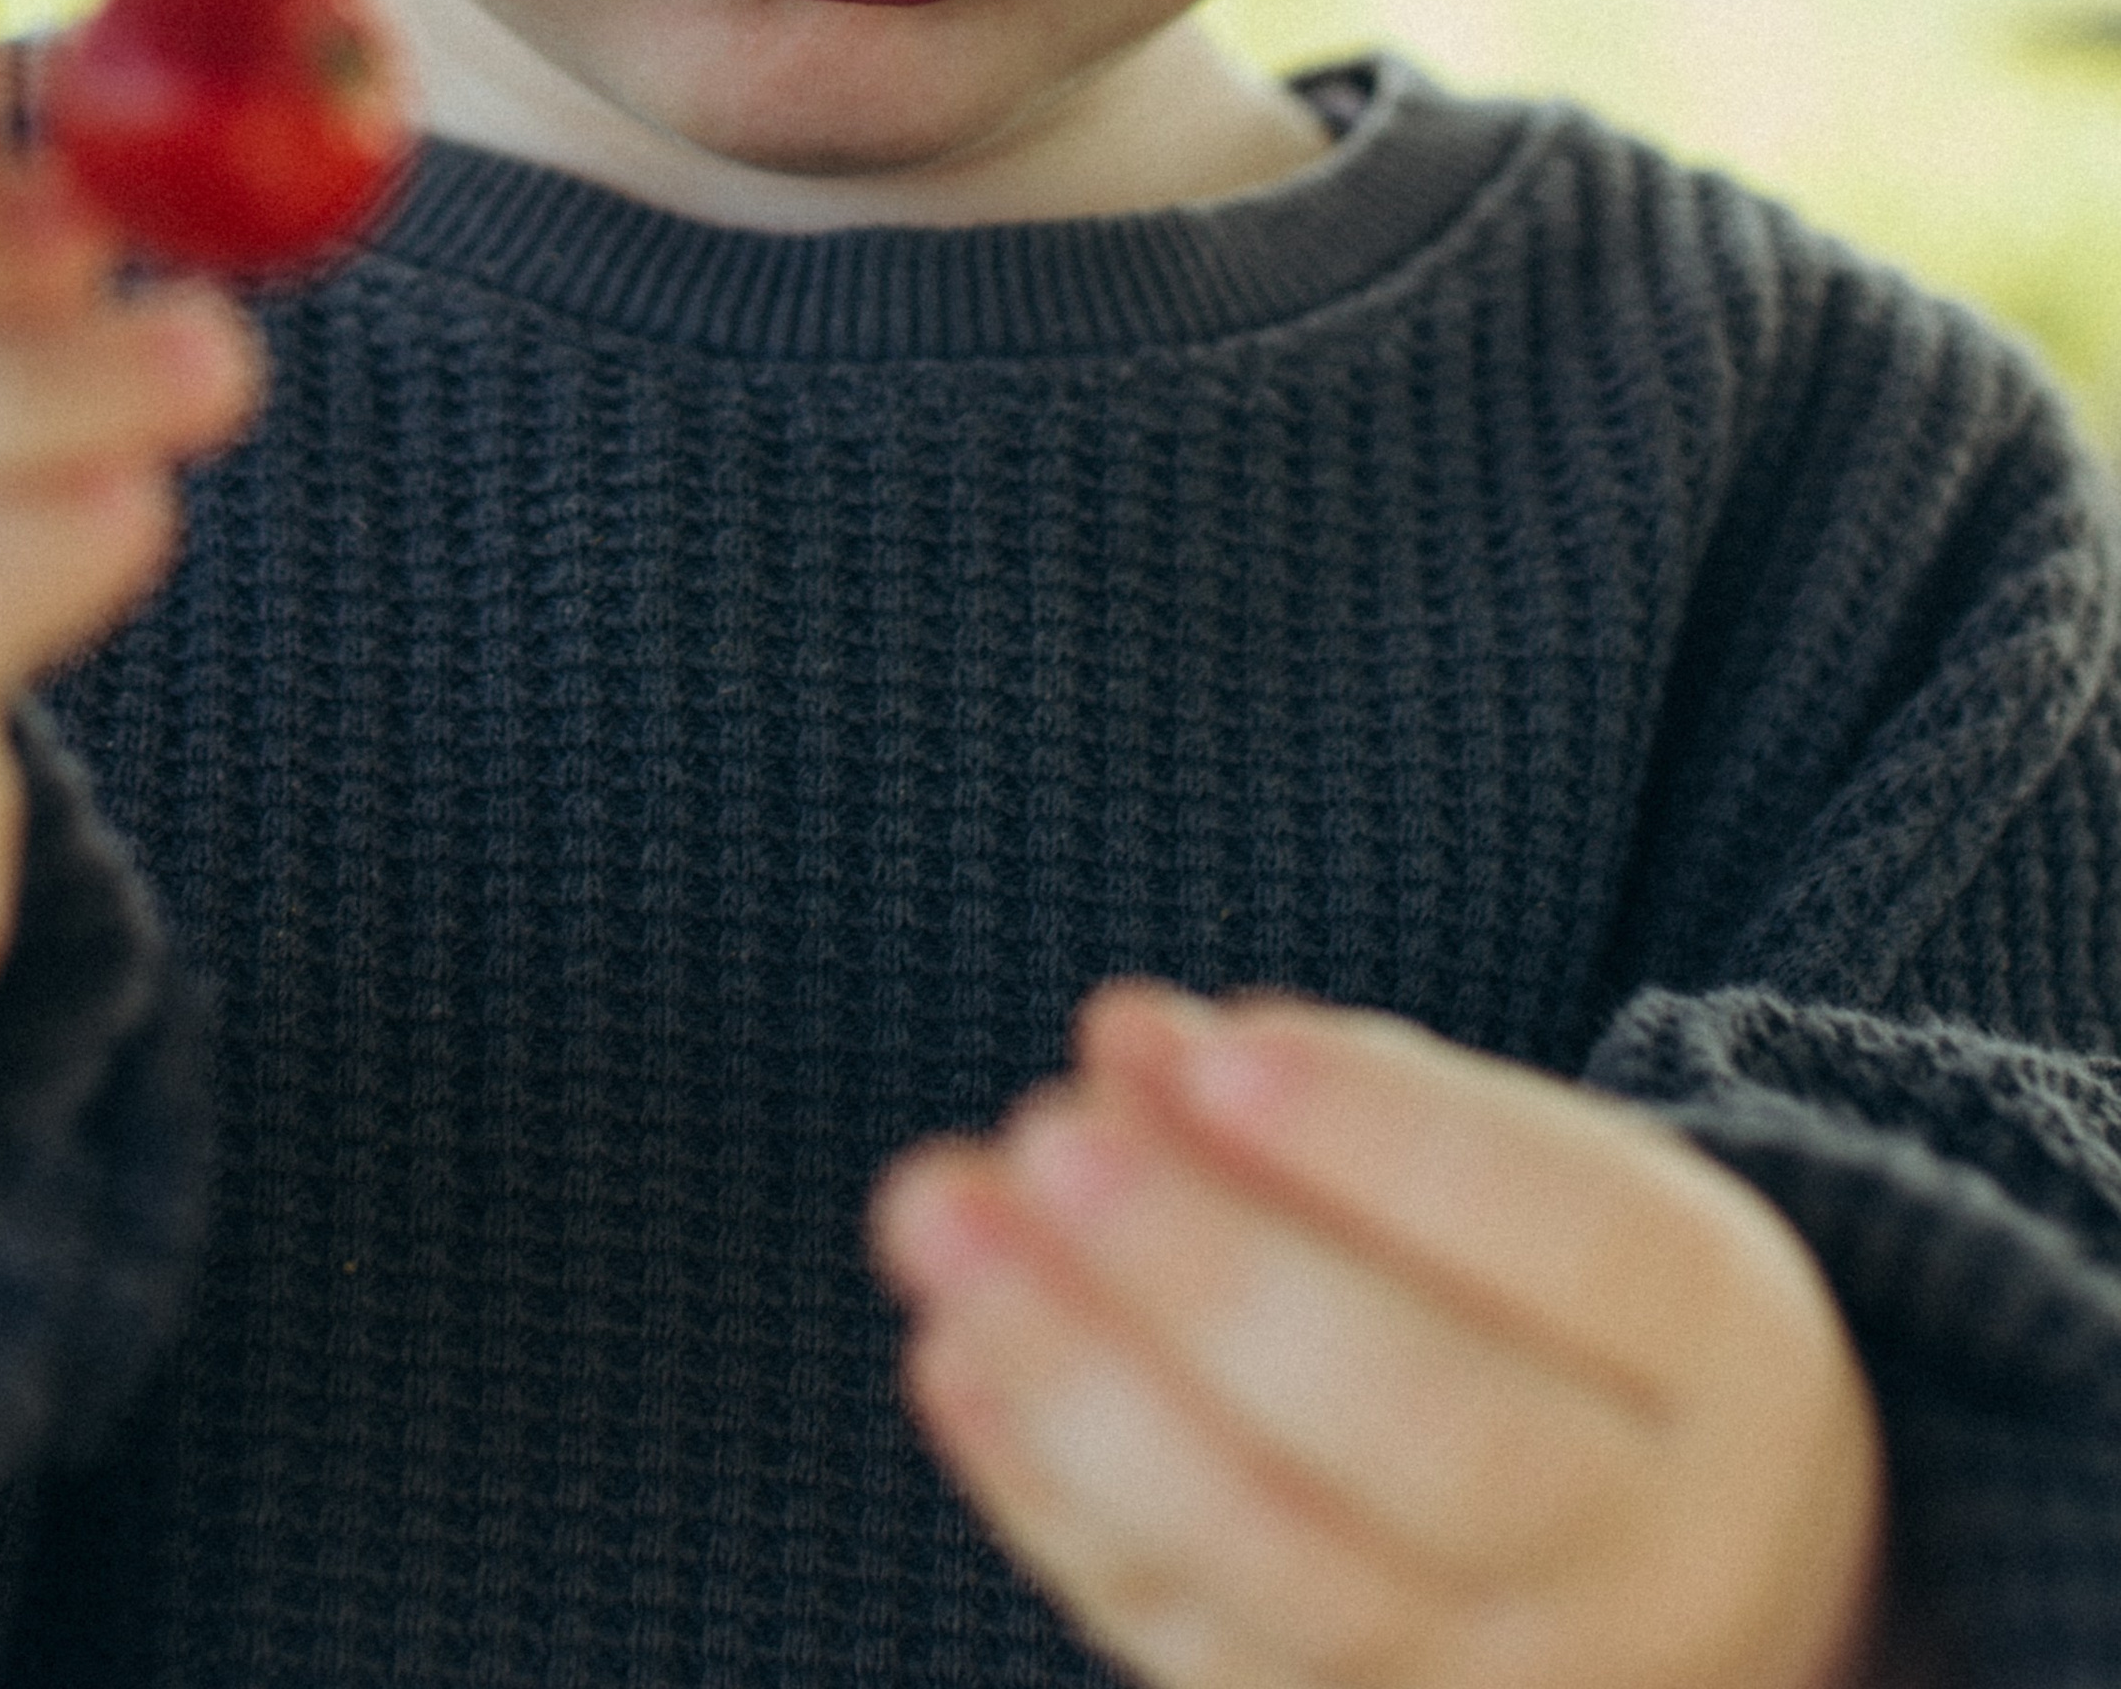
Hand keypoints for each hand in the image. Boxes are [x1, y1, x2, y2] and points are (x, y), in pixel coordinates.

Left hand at [871, 987, 1890, 1688]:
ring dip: (1083, 1385)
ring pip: (1290, 1567)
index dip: (1388, 1146)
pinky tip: (956, 1353)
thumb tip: (1131, 1044)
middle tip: (1050, 1133)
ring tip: (943, 1219)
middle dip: (1214, 1272)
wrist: (1711, 1573)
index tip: (1214, 1049)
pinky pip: (1200, 1650)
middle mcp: (1652, 1557)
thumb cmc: (1572, 1311)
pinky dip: (1057, 1501)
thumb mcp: (1530, 1170)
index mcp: (1728, 1354)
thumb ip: (1344, 1098)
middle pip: (1431, 1430)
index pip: (1572, 1246)